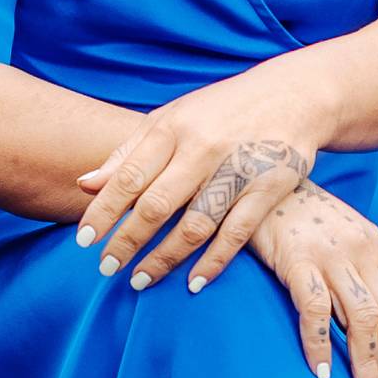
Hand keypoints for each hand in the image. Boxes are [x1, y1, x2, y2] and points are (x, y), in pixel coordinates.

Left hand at [72, 60, 333, 288]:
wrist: (293, 95)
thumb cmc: (221, 111)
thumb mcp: (172, 118)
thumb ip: (129, 152)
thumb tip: (85, 186)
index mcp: (172, 128)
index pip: (128, 176)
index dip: (103, 212)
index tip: (83, 242)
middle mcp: (202, 147)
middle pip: (157, 205)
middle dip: (127, 240)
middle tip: (106, 268)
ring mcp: (238, 169)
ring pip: (194, 225)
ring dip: (164, 258)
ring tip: (140, 279)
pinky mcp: (269, 188)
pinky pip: (236, 234)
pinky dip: (213, 262)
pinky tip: (193, 282)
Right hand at [245, 179, 377, 377]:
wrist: (263, 177)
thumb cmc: (300, 219)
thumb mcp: (343, 239)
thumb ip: (360, 273)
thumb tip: (372, 324)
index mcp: (377, 247)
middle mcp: (362, 250)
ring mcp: (330, 254)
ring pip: (362, 317)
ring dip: (366, 360)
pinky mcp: (297, 259)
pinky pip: (315, 309)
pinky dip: (320, 344)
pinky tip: (321, 370)